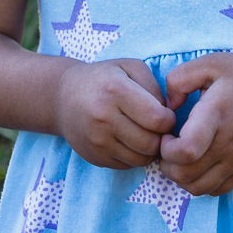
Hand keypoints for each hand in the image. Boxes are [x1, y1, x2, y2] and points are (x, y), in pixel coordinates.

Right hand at [56, 59, 176, 169]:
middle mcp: (104, 117)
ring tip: (145, 133)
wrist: (63, 96)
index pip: (157, 119)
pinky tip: (130, 140)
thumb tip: (169, 114)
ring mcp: (97, 141)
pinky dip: (135, 156)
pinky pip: (128, 165)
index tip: (166, 114)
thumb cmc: (104, 78)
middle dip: (162, 137)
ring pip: (141, 158)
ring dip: (150, 149)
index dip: (169, 119)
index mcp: (115, 90)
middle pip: (151, 142)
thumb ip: (154, 87)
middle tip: (158, 127)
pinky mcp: (95, 157)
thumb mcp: (130, 67)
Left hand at [159, 53, 232, 195]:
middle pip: (186, 175)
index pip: (187, 150)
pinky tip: (198, 163)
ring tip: (179, 156)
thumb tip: (167, 107)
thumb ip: (179, 79)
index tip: (167, 134)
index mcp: (217, 115)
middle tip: (167, 146)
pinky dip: (200, 183)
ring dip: (180, 177)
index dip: (167, 149)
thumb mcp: (211, 63)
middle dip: (167, 164)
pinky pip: (216, 191)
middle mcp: (228, 143)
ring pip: (198, 188)